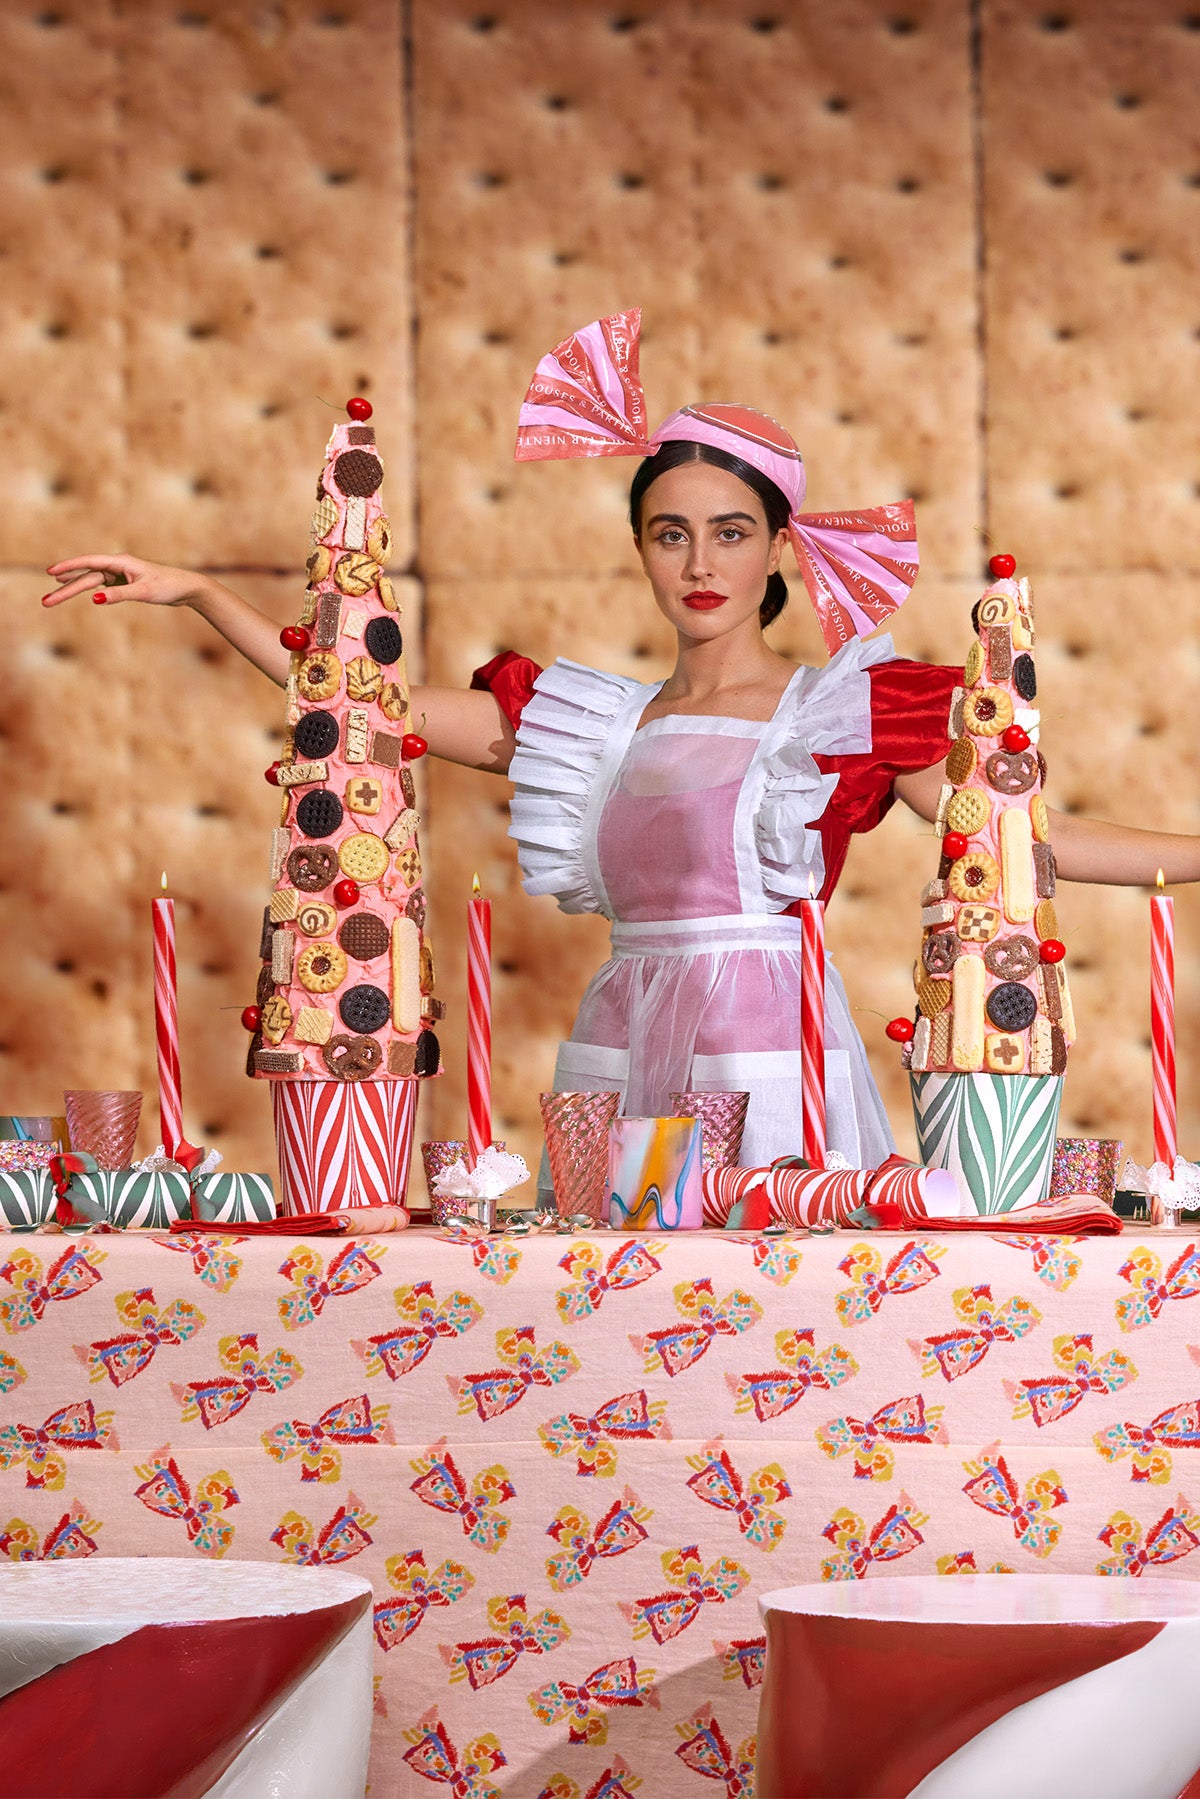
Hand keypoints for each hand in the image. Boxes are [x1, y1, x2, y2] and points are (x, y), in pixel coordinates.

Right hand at [42, 554, 205, 608]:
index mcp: (120, 562)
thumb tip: (94, 599)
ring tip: (52, 596)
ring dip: (73, 589)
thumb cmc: (168, 587)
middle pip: (86, 577)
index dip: (68, 567)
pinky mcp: (125, 583)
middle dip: (65, 589)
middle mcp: (118, 566)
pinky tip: (76, 588)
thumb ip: (118, 595)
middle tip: (45, 603)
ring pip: (91, 582)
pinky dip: (87, 588)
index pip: (88, 563)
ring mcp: (120, 574)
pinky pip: (101, 586)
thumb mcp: (143, 592)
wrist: (187, 588)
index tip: (50, 573)